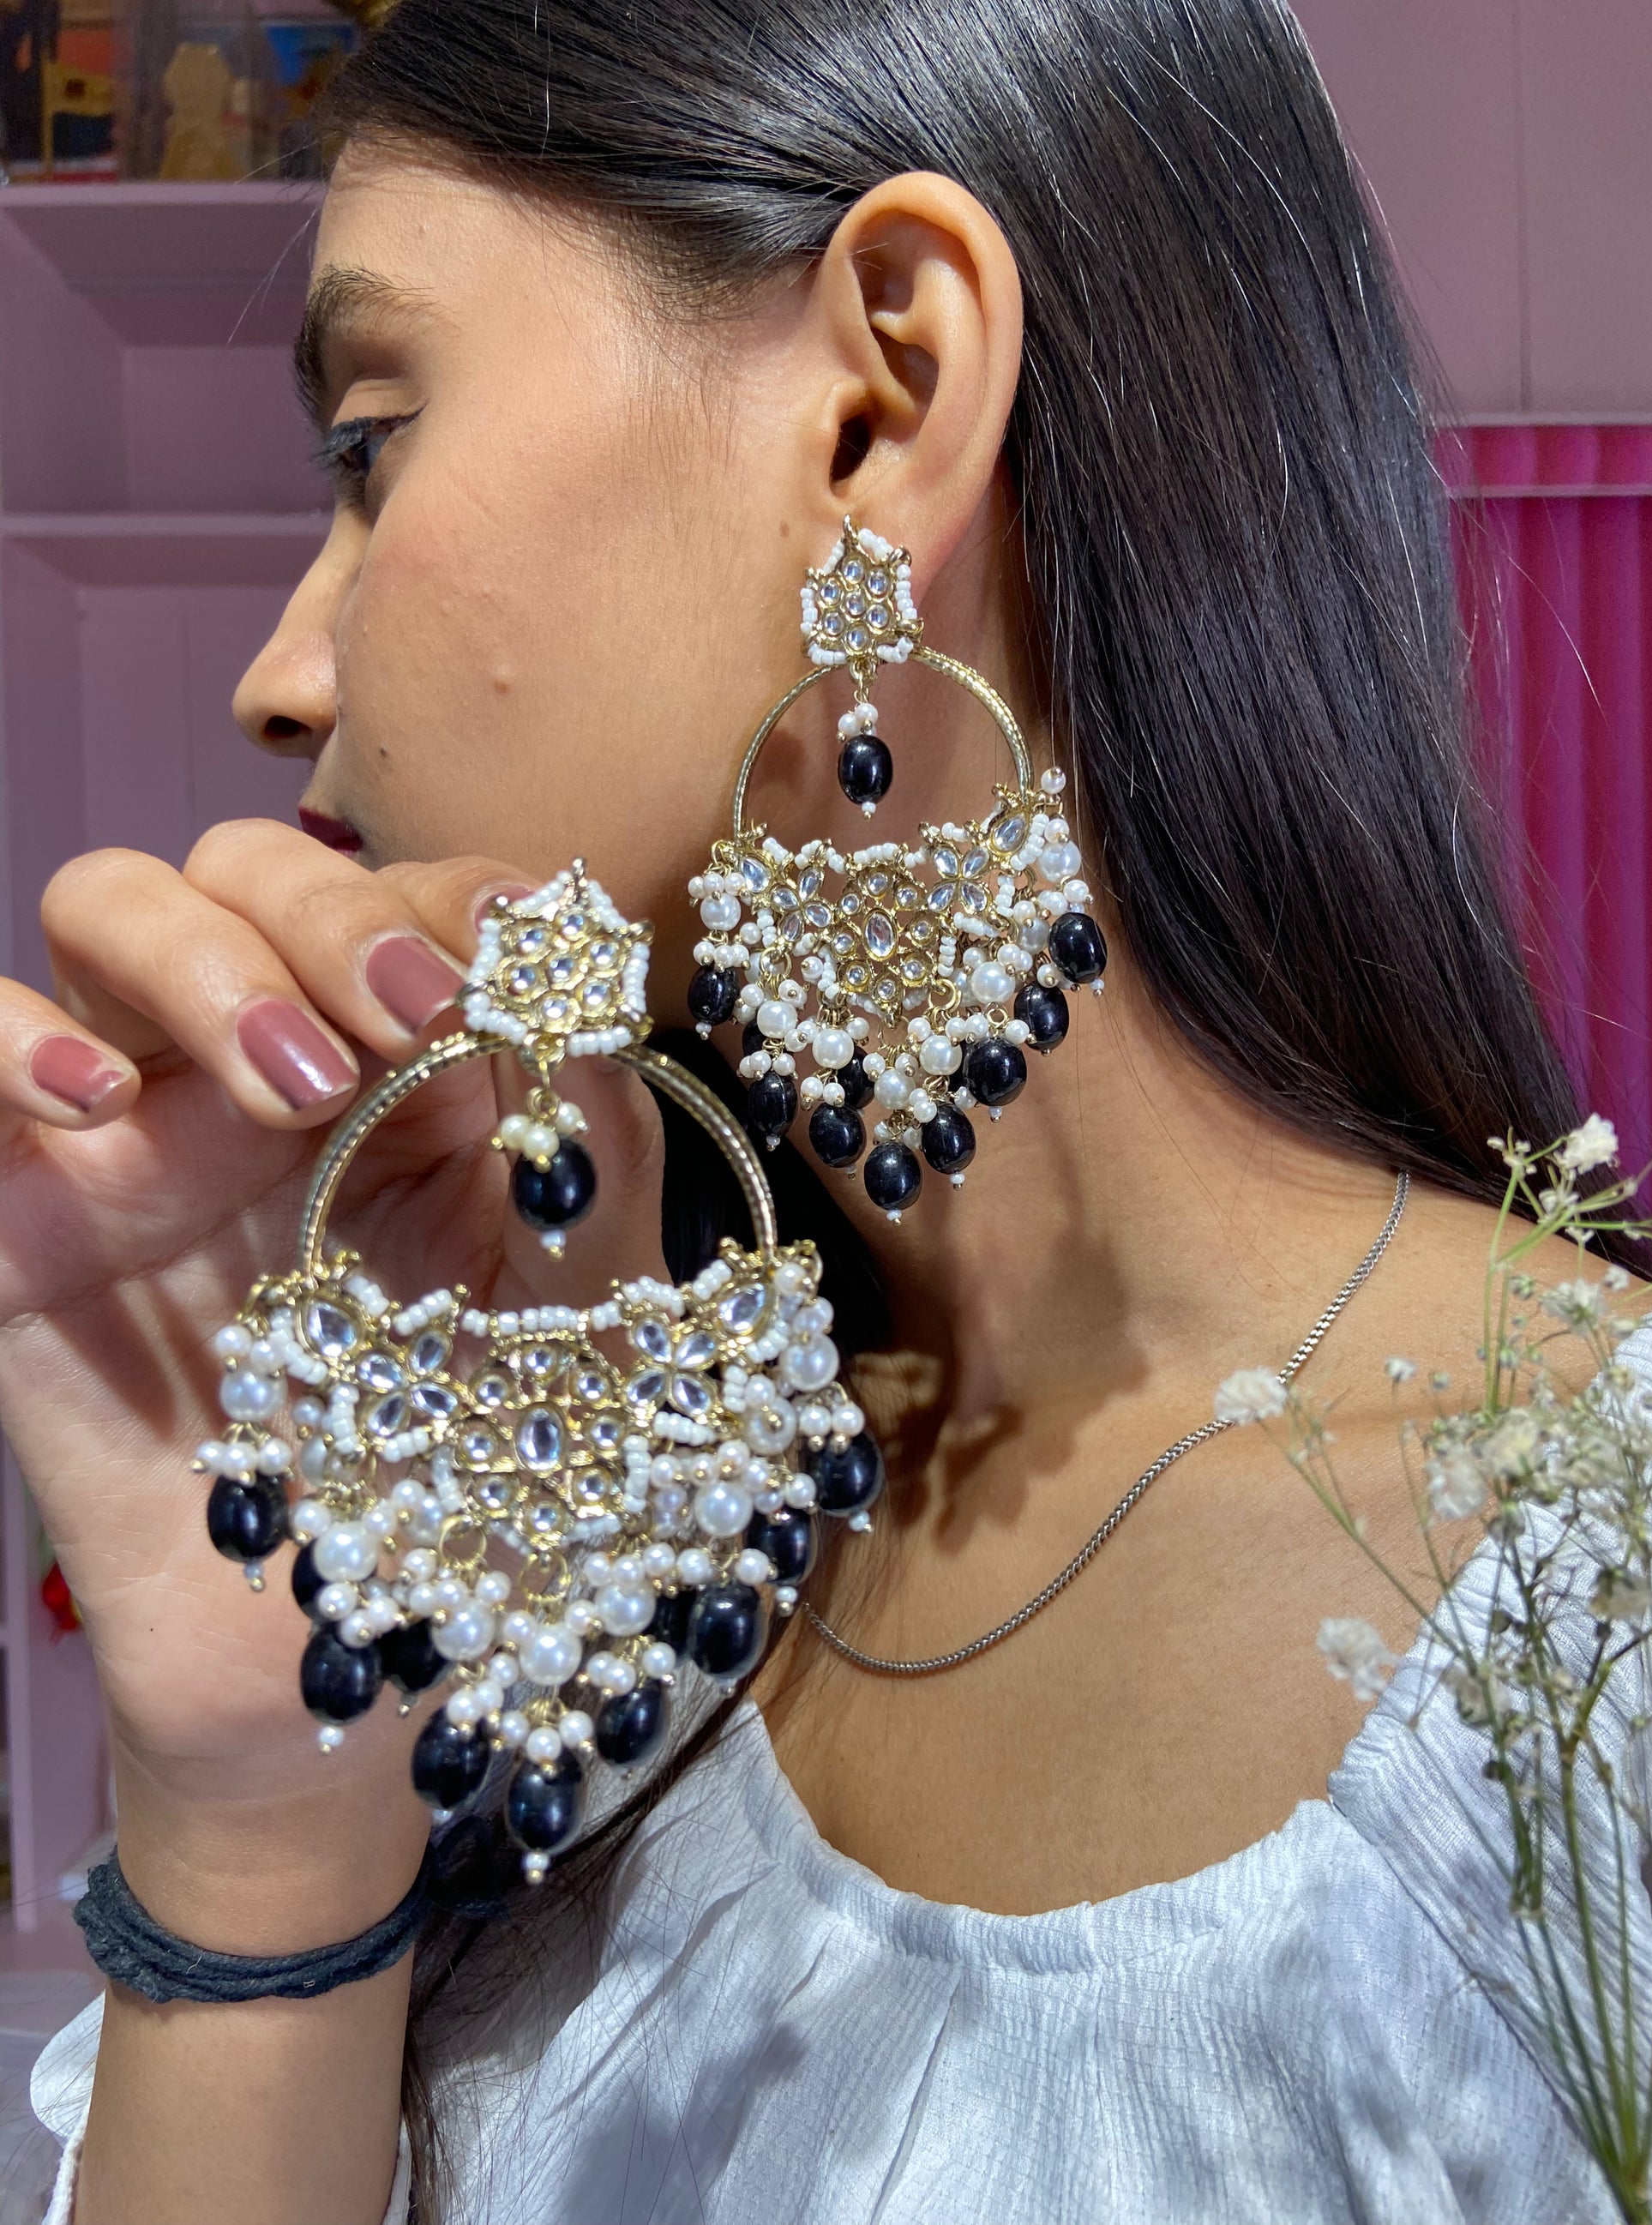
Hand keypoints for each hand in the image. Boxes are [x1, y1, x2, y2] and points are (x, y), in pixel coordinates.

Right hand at [0, 821, 666, 1937]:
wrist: (356, 1644)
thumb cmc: (487, 1463)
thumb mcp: (586, 1289)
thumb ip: (592, 1122)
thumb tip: (576, 958)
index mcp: (408, 1057)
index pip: (402, 888)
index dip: (451, 891)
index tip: (509, 954)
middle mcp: (265, 1062)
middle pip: (246, 869)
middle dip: (331, 915)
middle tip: (411, 1012)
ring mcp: (140, 1126)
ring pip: (103, 907)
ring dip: (196, 956)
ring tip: (289, 1079)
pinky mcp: (26, 1216)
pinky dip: (8, 1042)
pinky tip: (101, 1108)